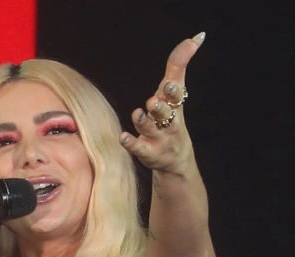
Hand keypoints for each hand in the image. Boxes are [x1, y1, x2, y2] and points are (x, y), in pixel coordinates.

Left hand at [120, 32, 205, 174]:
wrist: (176, 160)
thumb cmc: (172, 119)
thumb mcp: (176, 94)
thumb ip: (178, 66)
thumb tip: (193, 39)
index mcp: (175, 107)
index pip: (177, 97)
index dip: (174, 91)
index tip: (170, 84)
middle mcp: (168, 123)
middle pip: (166, 115)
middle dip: (161, 107)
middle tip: (153, 101)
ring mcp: (158, 139)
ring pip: (151, 130)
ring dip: (144, 122)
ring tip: (137, 113)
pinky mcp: (147, 152)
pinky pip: (138, 148)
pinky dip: (130, 142)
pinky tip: (122, 136)